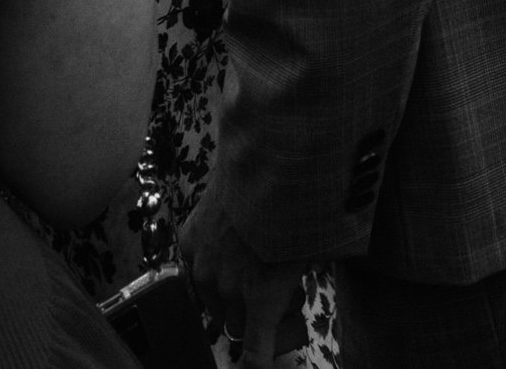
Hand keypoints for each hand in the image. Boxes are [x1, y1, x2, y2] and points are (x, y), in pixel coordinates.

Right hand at [178, 182, 307, 368]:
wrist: (268, 157)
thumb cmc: (299, 200)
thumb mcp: (315, 248)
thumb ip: (300, 280)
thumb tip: (294, 291)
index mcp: (262, 298)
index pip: (255, 354)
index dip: (260, 362)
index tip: (259, 363)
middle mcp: (228, 290)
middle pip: (236, 326)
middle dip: (253, 316)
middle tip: (272, 291)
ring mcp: (204, 266)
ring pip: (212, 300)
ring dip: (228, 292)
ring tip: (250, 263)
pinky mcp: (190, 240)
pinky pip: (197, 268)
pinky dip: (211, 263)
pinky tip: (229, 242)